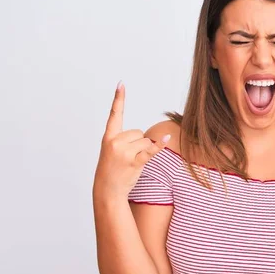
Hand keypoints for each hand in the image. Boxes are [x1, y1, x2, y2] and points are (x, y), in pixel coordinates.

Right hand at [92, 81, 169, 199]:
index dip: (118, 99)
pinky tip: (167, 139)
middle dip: (138, 143)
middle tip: (127, 157)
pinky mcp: (134, 161)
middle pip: (138, 132)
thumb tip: (150, 139)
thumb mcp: (112, 151)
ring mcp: (124, 152)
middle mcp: (115, 141)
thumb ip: (125, 140)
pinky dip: (159, 146)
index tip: (121, 84)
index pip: (114, 114)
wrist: (107, 190)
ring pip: (145, 141)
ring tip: (131, 162)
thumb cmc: (112, 170)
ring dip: (144, 151)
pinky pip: (150, 150)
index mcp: (108, 137)